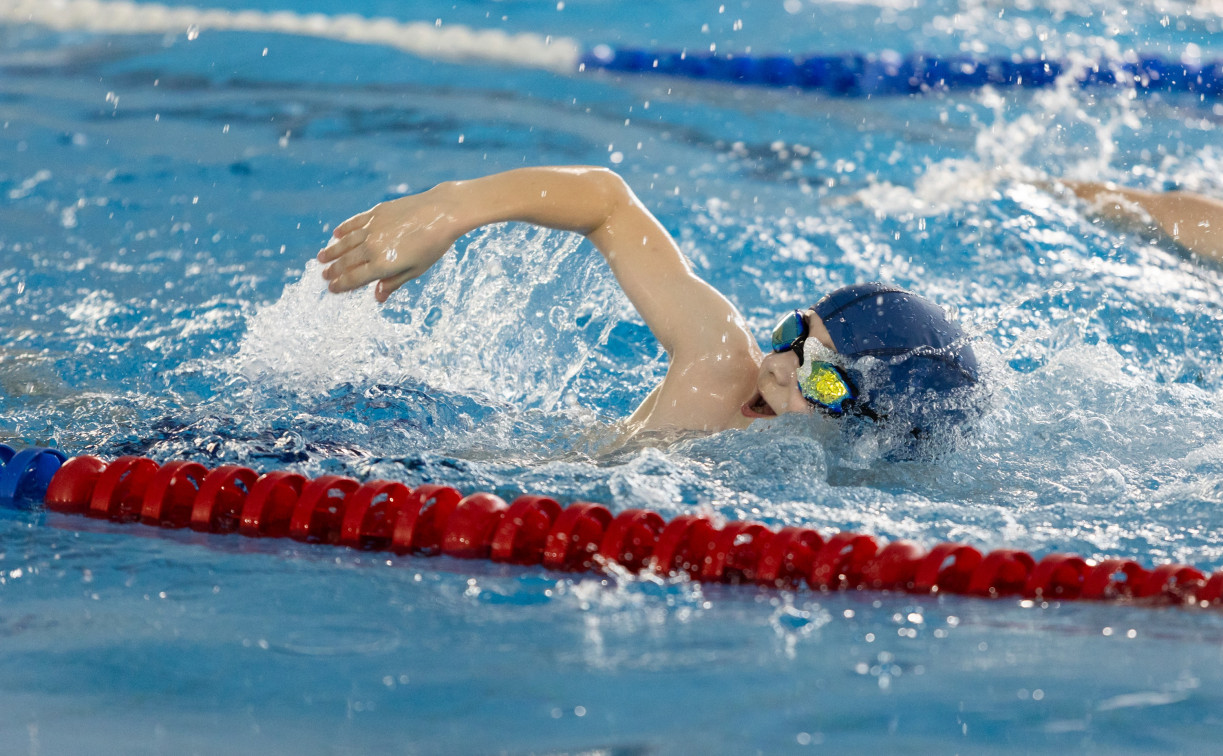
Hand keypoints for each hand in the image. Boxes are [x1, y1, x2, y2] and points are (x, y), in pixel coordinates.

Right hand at [317, 187, 458, 302]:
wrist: (442, 213)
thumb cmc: (433, 245)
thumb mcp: (416, 270)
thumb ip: (394, 283)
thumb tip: (377, 297)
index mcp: (383, 265)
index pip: (355, 278)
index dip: (341, 285)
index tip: (331, 288)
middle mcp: (373, 247)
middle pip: (347, 262)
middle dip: (333, 270)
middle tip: (324, 275)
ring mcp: (372, 228)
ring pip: (346, 242)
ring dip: (332, 251)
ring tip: (321, 257)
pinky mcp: (376, 213)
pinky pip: (354, 223)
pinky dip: (343, 230)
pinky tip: (336, 234)